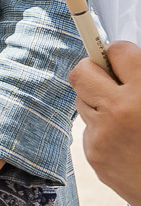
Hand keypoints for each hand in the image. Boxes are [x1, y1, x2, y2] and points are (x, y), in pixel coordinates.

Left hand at [75, 41, 140, 205]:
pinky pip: (89, 129)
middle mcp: (119, 110)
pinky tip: (125, 141)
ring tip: (124, 115)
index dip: (120, 53)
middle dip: (92, 69)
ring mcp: (103, 134)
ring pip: (82, 100)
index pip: (118, 51)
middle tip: (107, 75)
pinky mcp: (93, 154)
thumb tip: (125, 60)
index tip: (123, 59)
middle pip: (81, 72)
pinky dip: (102, 129)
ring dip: (97, 101)